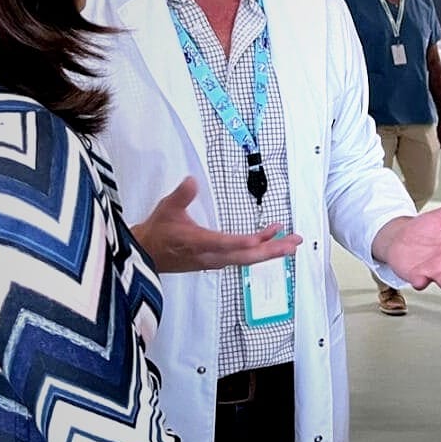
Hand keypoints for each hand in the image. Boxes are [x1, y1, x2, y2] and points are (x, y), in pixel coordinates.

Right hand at [131, 177, 301, 272]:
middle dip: (272, 250)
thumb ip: (181, 196)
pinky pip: (243, 257)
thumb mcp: (166, 209)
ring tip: (291, 242)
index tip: (260, 239)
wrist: (147, 254)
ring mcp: (215, 261)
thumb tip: (191, 181)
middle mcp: (211, 256)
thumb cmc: (158, 232)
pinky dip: (259, 250)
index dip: (242, 242)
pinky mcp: (217, 261)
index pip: (224, 244)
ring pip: (247, 258)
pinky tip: (270, 241)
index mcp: (198, 243)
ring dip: (270, 250)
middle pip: (246, 256)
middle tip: (294, 242)